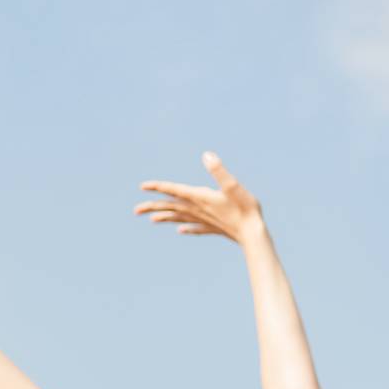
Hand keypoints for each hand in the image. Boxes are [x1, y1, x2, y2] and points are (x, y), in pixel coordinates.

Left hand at [135, 151, 265, 244]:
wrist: (253, 234)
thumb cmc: (244, 208)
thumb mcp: (232, 185)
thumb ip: (218, 170)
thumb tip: (206, 155)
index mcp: (199, 198)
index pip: (174, 190)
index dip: (158, 186)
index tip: (142, 186)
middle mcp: (198, 210)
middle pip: (171, 207)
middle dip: (153, 206)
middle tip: (135, 210)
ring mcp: (205, 220)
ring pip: (180, 218)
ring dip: (165, 217)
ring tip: (152, 219)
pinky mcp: (214, 228)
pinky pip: (196, 228)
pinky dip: (187, 228)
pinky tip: (181, 230)